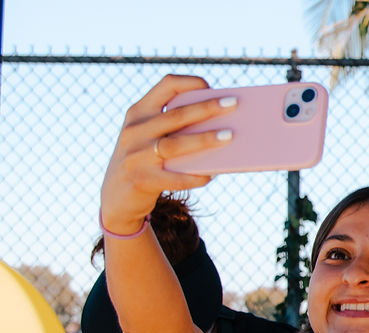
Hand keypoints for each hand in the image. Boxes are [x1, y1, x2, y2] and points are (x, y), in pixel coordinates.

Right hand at [100, 74, 236, 231]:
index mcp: (138, 112)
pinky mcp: (142, 180)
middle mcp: (135, 130)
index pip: (164, 86)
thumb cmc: (145, 160)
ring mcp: (136, 156)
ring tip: (229, 136)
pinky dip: (194, 176)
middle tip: (233, 104)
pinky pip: (174, 178)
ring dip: (204, 139)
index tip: (210, 86)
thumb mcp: (148, 136)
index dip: (188, 82)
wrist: (116, 196)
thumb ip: (172, 127)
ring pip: (176, 144)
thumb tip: (219, 125)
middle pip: (176, 115)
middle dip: (207, 108)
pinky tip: (212, 175)